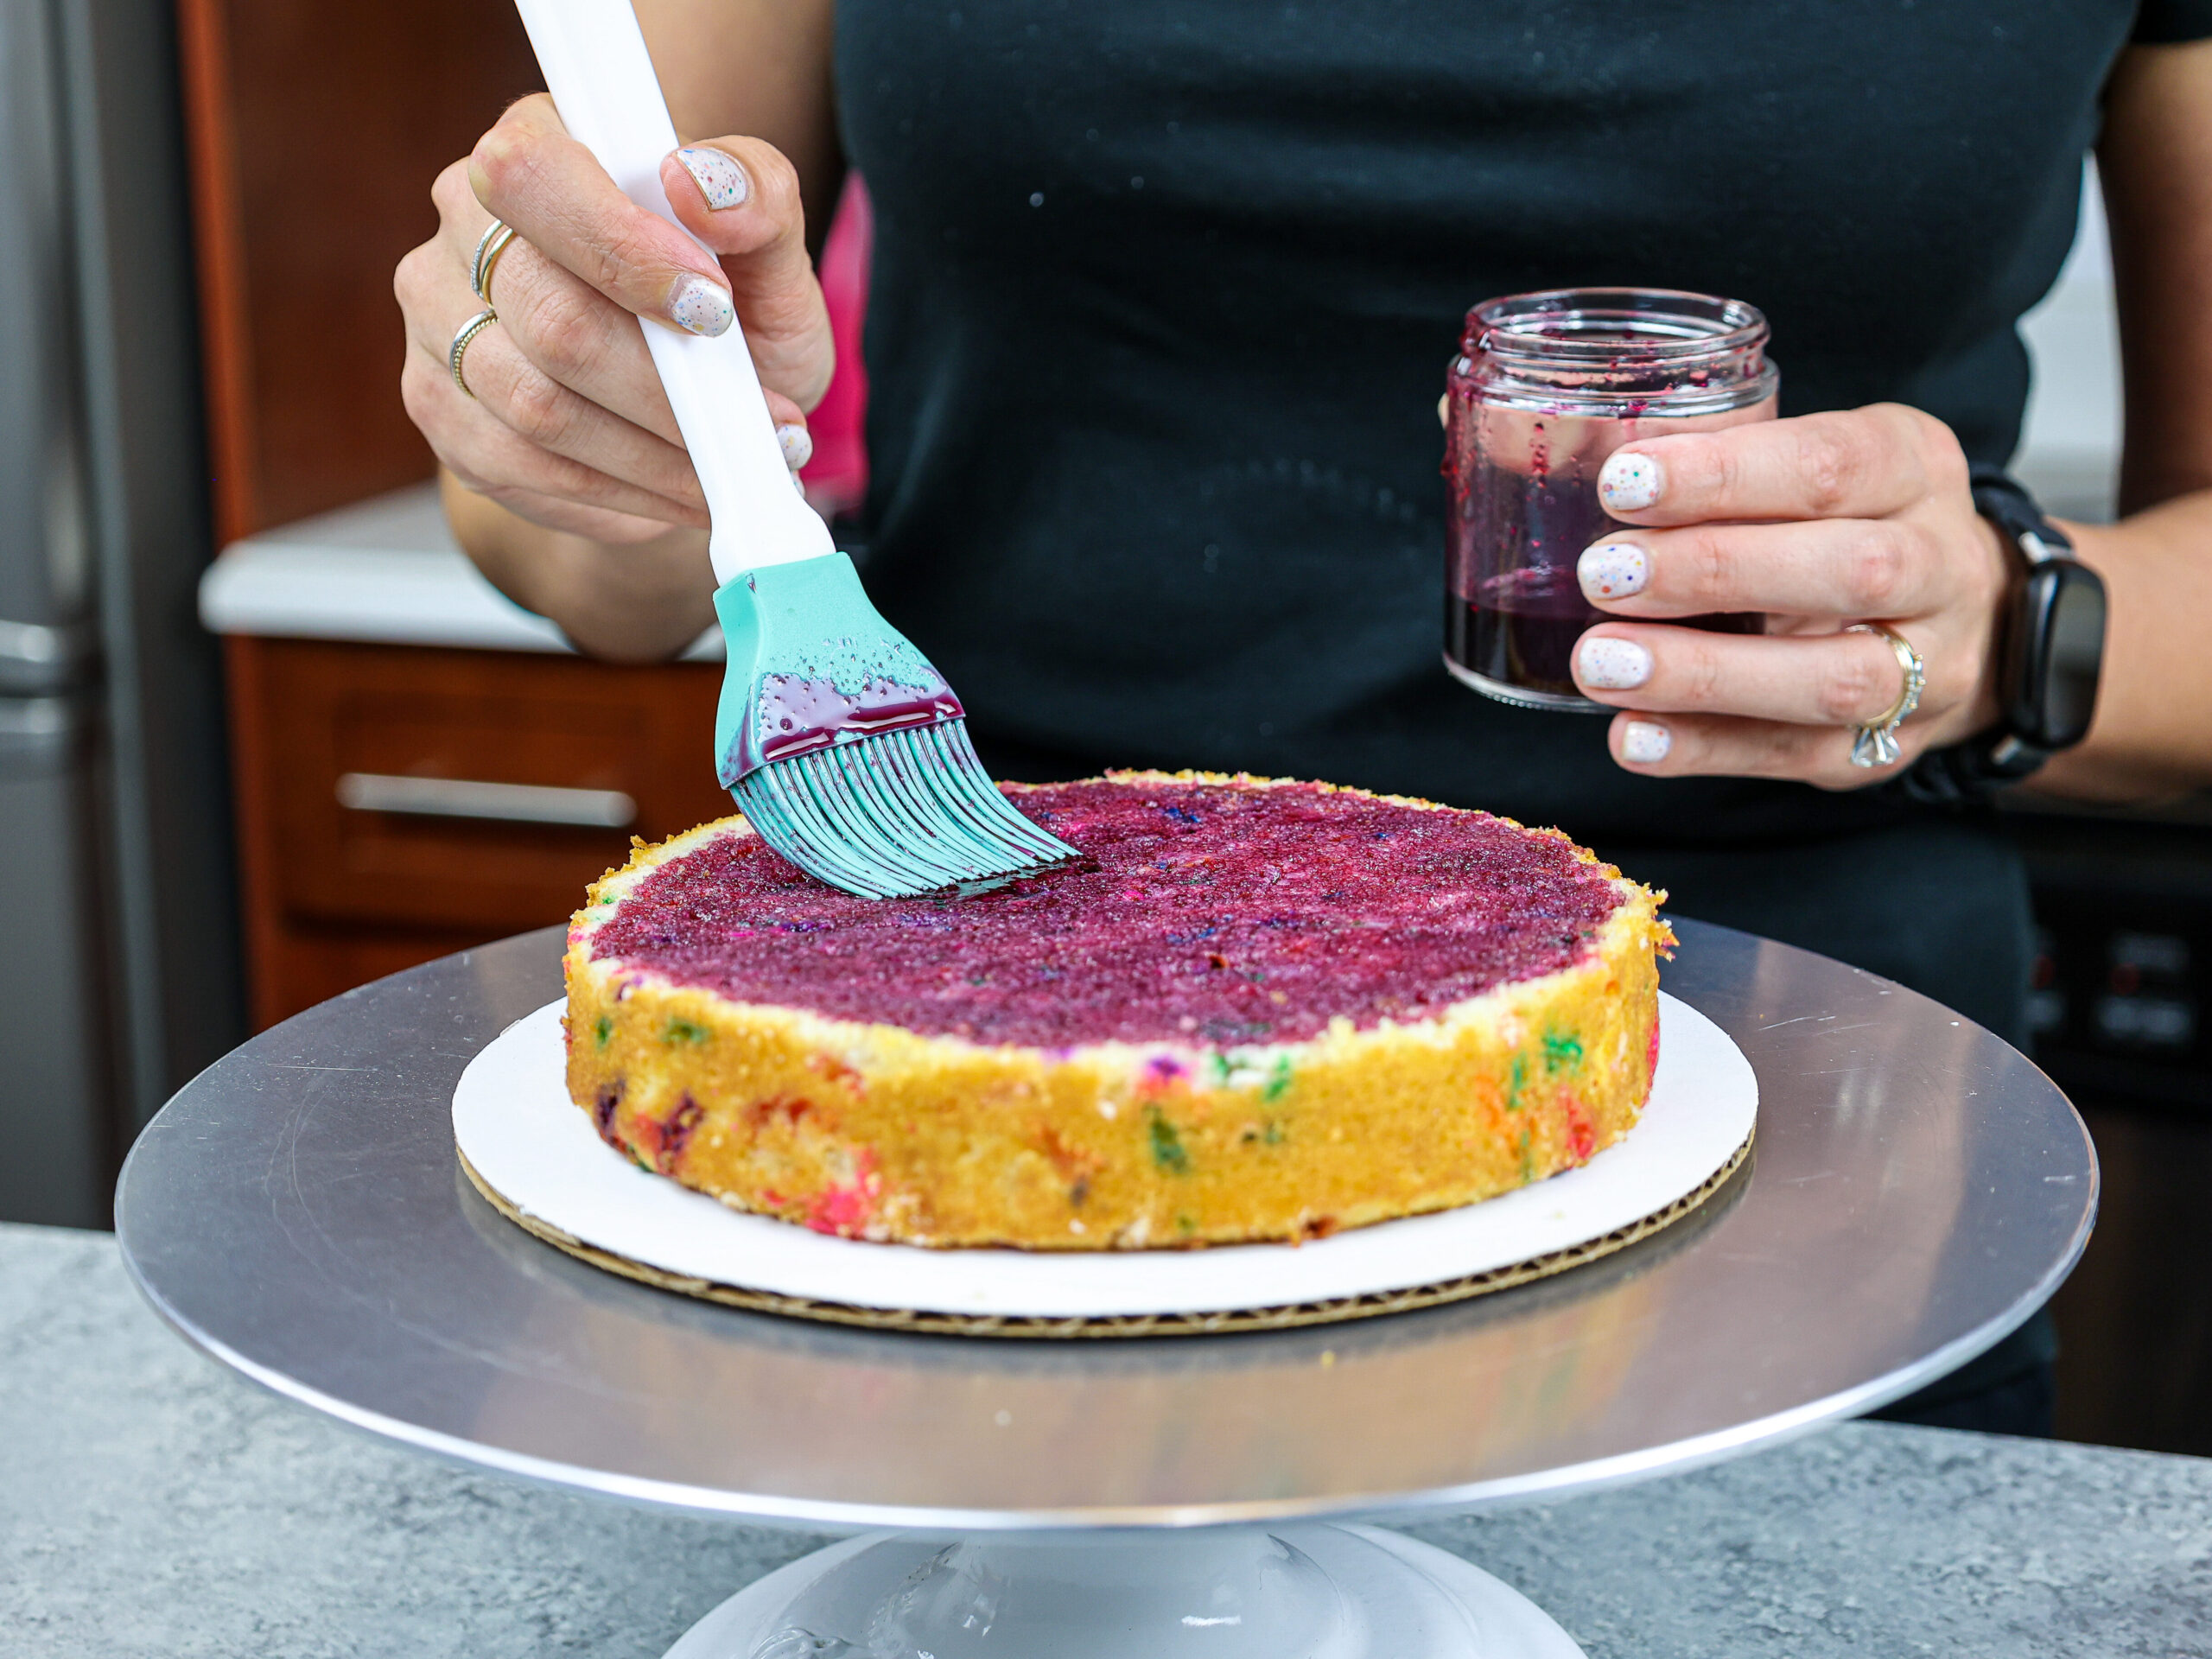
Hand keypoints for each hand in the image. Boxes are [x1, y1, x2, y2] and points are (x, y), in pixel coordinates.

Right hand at [396, 94, 832, 546]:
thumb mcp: (772, 244)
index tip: (712, 312)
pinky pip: (519, 468)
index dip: (622, 250)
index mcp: (536, 141)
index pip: (533, 176)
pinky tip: (678, 491)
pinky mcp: (438, 405)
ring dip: (653, 458)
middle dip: (668, 393)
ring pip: (535, 408)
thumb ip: (759, 193)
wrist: (695, 375)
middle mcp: (462, 223)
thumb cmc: (729, 297)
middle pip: (551, 321)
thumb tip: (700, 182)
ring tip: (734, 468)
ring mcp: (436, 318)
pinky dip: (618, 494)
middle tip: (761, 429)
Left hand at [1569, 404, 2012, 787]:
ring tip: (1602, 665)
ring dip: (1706, 675)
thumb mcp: (1804, 465)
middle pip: (1852, 570)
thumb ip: (1724, 462)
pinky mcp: (1893, 746)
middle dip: (1715, 570)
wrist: (1954, 615)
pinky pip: (1798, 754)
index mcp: (1915, 468)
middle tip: (1606, 575)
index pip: (1831, 464)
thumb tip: (1600, 458)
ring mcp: (1933, 666)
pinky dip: (1706, 748)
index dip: (1723, 475)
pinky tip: (1632, 736)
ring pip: (1836, 678)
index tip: (1622, 483)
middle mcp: (1942, 565)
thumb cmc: (1841, 521)